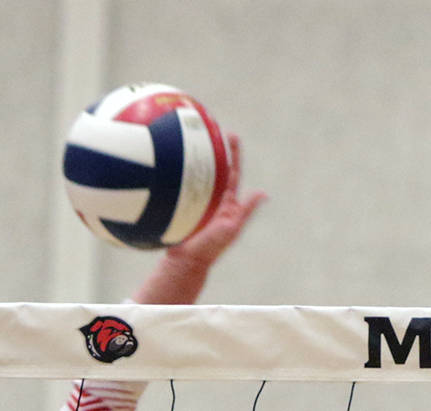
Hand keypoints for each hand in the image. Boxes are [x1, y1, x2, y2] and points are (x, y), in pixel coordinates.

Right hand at [163, 133, 265, 269]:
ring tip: (187, 138)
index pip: (232, 172)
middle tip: (208, 128)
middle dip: (212, 148)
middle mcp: (213, 199)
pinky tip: (166, 162)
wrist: (186, 262)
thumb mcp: (231, 227)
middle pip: (213, 168)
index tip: (230, 135)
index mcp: (227, 203)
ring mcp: (196, 202)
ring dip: (192, 158)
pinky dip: (174, 175)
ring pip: (196, 175)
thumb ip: (245, 210)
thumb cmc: (211, 248)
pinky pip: (178, 187)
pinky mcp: (181, 206)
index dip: (233, 154)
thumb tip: (264, 193)